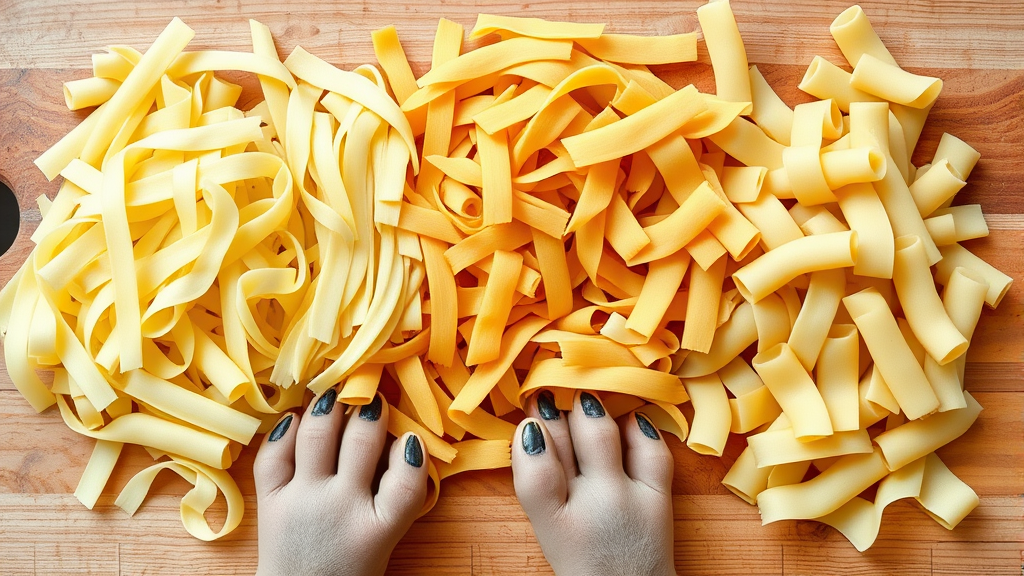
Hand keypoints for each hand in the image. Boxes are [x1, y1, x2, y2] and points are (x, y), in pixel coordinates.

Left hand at [253, 390, 428, 575]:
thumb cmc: (347, 568)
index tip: (411, 437)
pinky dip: (286, 430)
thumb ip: (395, 498)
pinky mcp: (271, 502)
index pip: (407, 478)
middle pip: (362, 443)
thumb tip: (400, 443)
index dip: (413, 451)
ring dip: (330, 408)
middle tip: (371, 398)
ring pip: (317, 437)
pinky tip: (297, 417)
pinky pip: (274, 455)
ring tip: (336, 395)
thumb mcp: (384, 540)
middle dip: (370, 412)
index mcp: (377, 528)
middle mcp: (340, 508)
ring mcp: (302, 501)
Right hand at [512, 390, 676, 575]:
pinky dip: (637, 426)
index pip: (534, 468)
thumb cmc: (586, 556)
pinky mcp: (659, 496)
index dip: (528, 436)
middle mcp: (590, 506)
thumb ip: (538, 482)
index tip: (529, 420)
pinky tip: (628, 419)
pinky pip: (650, 448)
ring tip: (583, 403)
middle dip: (554, 411)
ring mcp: (628, 498)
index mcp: (554, 522)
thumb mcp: (548, 526)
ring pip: (602, 435)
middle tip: (549, 397)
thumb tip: (534, 430)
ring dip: (589, 411)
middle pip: (566, 441)